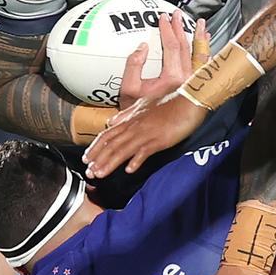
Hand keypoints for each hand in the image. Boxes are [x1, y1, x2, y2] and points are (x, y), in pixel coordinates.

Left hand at [83, 92, 207, 176]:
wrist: (189, 100)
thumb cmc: (170, 101)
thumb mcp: (144, 104)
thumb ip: (127, 114)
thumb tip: (112, 121)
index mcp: (131, 119)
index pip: (107, 134)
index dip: (95, 147)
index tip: (86, 158)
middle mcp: (135, 126)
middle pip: (111, 144)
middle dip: (98, 159)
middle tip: (88, 172)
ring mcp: (146, 133)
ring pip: (122, 149)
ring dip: (109, 163)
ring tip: (99, 174)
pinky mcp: (159, 140)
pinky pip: (144, 151)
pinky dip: (136, 161)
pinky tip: (129, 171)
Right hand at [118, 15, 208, 108]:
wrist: (148, 134)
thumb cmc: (137, 114)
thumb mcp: (128, 90)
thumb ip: (133, 66)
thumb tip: (141, 46)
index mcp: (172, 77)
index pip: (172, 47)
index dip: (167, 30)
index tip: (163, 18)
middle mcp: (186, 79)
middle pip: (187, 47)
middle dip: (182, 28)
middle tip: (178, 14)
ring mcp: (192, 83)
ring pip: (199, 56)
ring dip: (199, 39)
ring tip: (201, 25)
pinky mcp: (194, 89)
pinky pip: (202, 67)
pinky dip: (205, 53)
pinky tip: (206, 46)